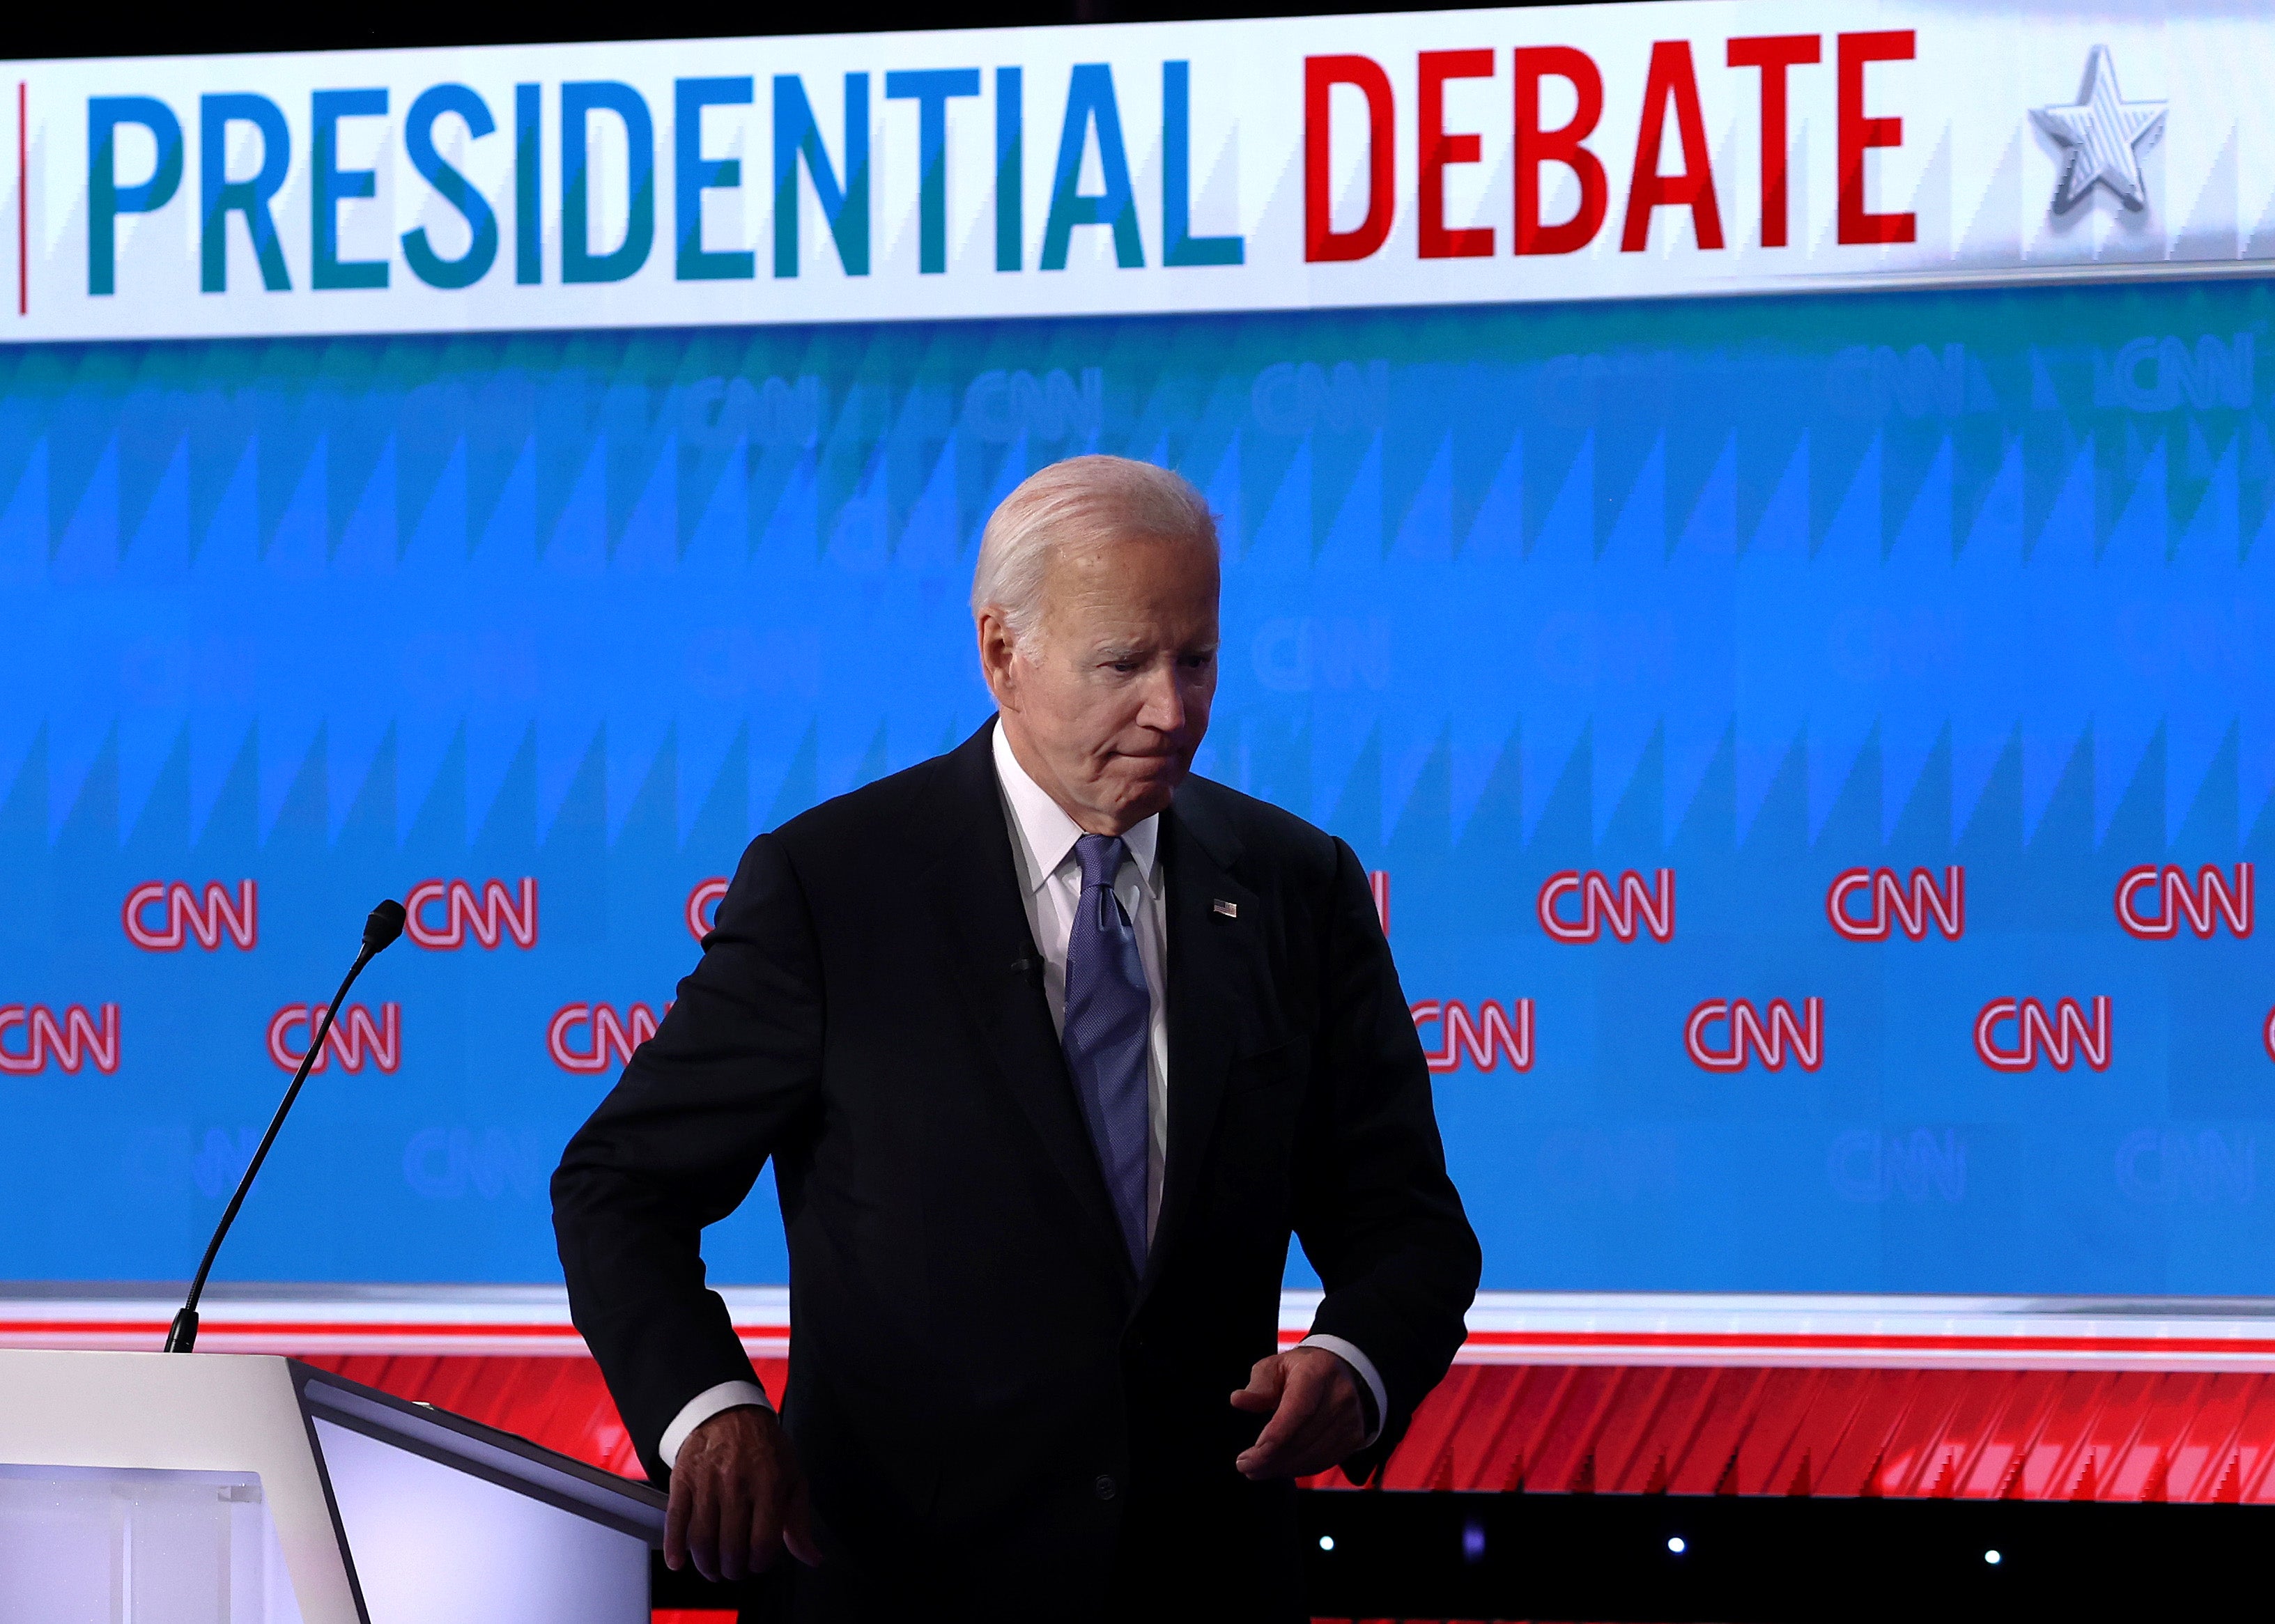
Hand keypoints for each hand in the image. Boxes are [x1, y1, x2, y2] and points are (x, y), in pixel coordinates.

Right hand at [663, 1404, 818, 1580]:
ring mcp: (707, 1483)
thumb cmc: (765, 1448)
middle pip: (731, 1547)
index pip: (763, 1543)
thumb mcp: (793, 1478)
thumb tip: (812, 1558)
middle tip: (734, 1569)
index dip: (760, 1563)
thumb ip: (799, 1522)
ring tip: (713, 1568)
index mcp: (770, 1485)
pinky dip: (673, 1547)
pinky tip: (678, 1562)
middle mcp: (738, 1484)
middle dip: (733, 1569)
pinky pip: (676, 1520)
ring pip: (702, 1540)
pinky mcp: (683, 1480)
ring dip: (707, 1565)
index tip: (757, 1564)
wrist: (730, 1412)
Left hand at [1229, 1346, 1367, 1480]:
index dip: (1273, 1439)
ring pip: (1313, 1456)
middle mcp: (1340, 1396)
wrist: (1341, 1372)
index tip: (1249, 1455)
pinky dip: (1298, 1469)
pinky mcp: (1354, 1438)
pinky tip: (1280, 1467)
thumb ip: (1259, 1385)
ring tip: (1257, 1469)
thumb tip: (1239, 1400)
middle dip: (1270, 1459)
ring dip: (1282, 1468)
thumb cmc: (1302, 1370)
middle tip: (1245, 1466)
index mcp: (1318, 1373)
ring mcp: (1350, 1419)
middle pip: (1303, 1439)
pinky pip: (1323, 1462)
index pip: (1297, 1412)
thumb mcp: (1276, 1366)